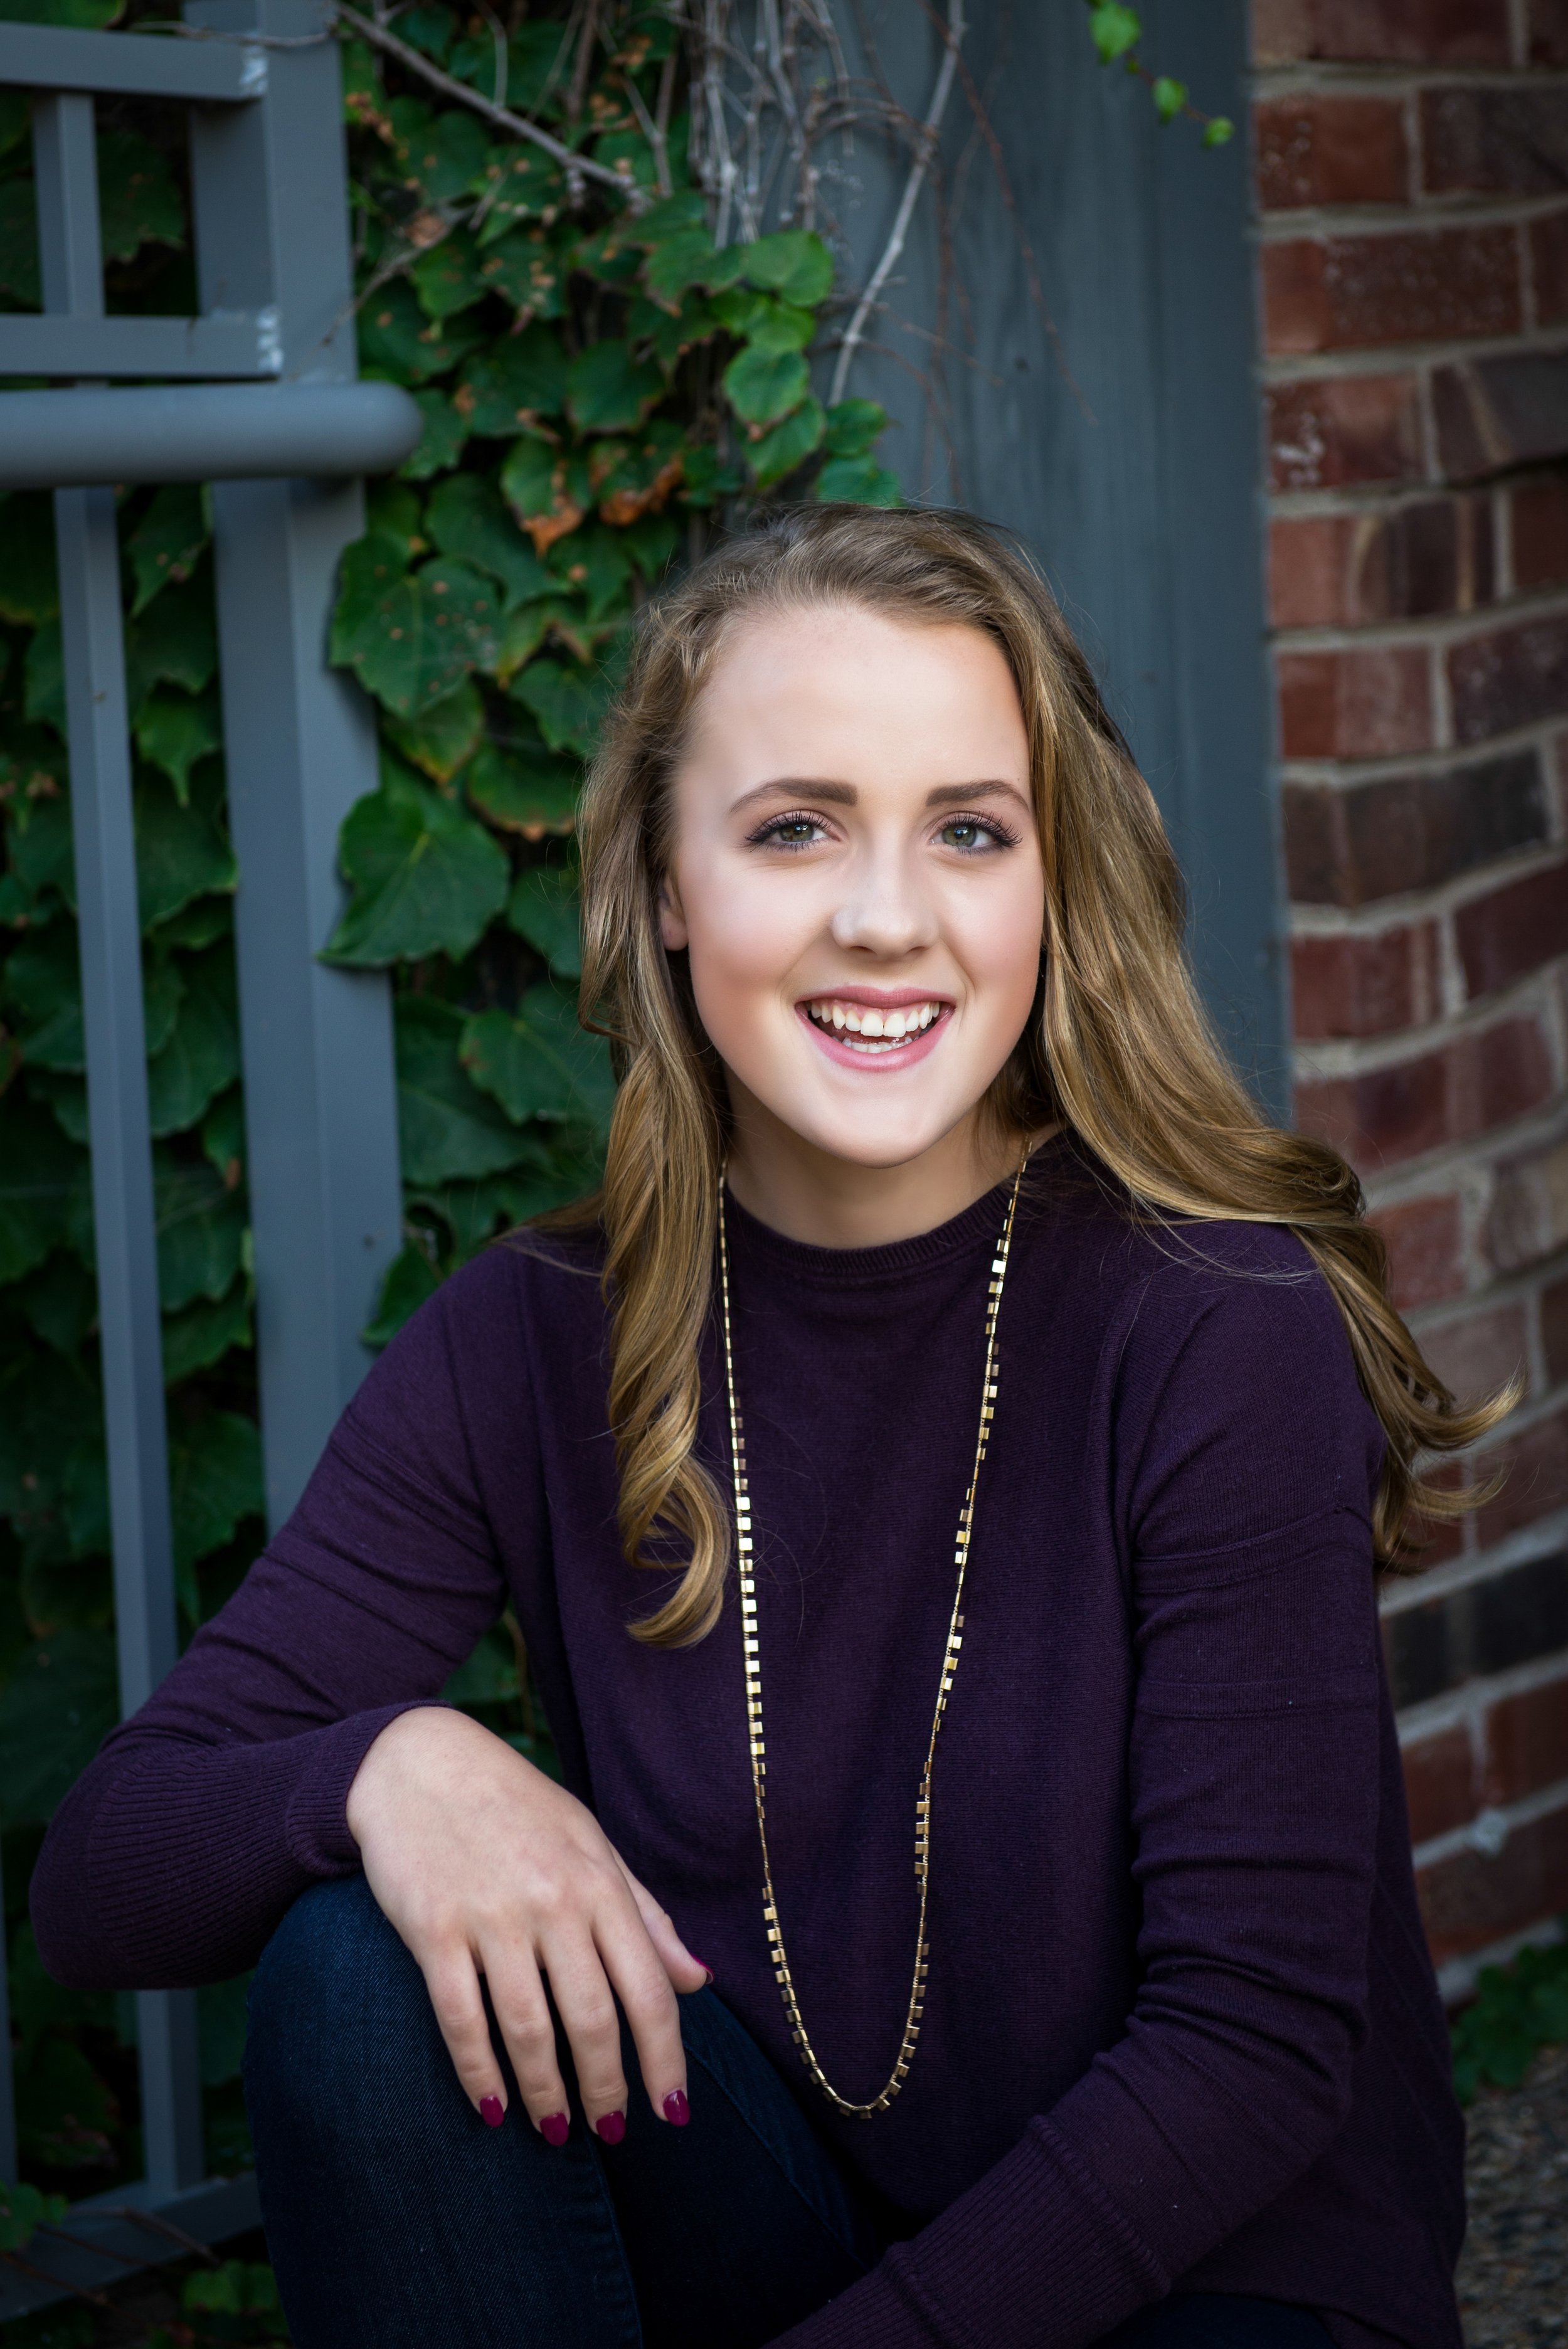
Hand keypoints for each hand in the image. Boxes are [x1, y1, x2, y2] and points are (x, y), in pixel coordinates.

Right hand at [346, 1707, 708, 2139]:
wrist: (419, 1763)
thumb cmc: (516, 1808)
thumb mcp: (591, 1845)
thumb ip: (644, 1915)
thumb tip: (699, 1981)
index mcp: (599, 1883)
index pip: (649, 1989)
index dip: (665, 2059)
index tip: (673, 2110)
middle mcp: (552, 1902)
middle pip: (592, 2020)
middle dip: (606, 2089)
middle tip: (610, 2132)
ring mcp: (491, 1916)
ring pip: (528, 2030)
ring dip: (546, 2093)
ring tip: (556, 2130)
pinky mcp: (432, 1930)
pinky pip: (460, 2019)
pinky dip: (479, 2073)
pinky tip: (493, 2107)